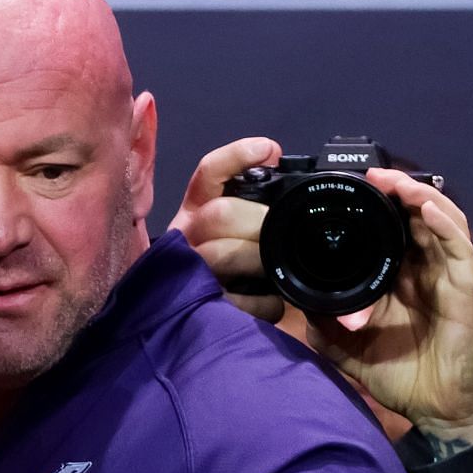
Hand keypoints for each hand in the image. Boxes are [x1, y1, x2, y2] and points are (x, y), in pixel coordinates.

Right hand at [169, 137, 284, 322]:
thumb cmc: (235, 269)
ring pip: (219, 254)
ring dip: (256, 259)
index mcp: (197, 210)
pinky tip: (274, 303)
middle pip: (218, 214)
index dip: (235, 158)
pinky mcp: (199, 308)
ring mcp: (189, 272)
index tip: (268, 150)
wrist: (202, 323)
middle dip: (258, 221)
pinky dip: (260, 302)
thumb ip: (255, 198)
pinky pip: (232, 300)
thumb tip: (275, 160)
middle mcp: (186, 236)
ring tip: (278, 268)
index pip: (209, 174)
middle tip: (286, 232)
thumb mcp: (241, 229)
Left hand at [305, 168, 472, 443]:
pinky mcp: (466, 288)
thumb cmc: (402, 378)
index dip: (372, 206)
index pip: (388, 230)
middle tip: (367, 174)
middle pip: (414, 215)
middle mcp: (424, 270)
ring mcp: (447, 275)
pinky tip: (425, 209)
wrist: (440, 413)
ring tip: (391, 181)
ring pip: (439, 220)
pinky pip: (458, 247)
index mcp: (399, 278)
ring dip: (417, 196)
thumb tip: (296, 297)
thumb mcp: (347, 348)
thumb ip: (325, 321)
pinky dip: (443, 223)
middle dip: (393, 190)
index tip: (344, 190)